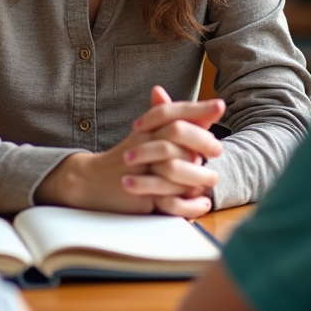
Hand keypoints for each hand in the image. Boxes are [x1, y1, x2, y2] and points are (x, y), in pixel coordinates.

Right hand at [34, 87, 224, 217]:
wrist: (91, 181)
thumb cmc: (126, 158)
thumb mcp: (148, 135)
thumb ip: (179, 123)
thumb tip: (212, 107)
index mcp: (146, 128)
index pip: (173, 112)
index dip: (196, 108)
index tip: (219, 106)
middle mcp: (143, 144)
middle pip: (175, 133)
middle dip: (201, 141)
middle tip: (216, 150)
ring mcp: (140, 169)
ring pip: (173, 166)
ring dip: (197, 175)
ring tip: (212, 179)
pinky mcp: (140, 194)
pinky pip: (169, 200)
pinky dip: (189, 204)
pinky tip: (202, 203)